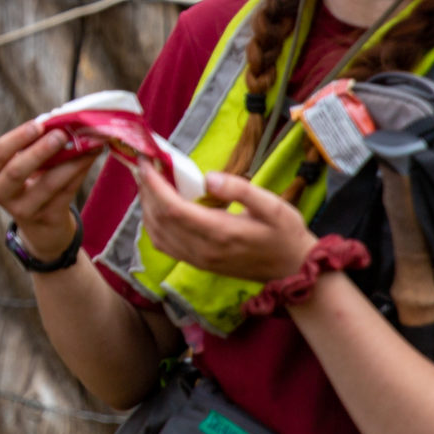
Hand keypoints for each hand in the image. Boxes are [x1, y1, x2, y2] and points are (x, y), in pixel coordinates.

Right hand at [0, 120, 101, 263]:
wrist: (41, 228)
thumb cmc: (32, 185)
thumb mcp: (25, 168)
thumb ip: (36, 147)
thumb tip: (63, 121)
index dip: (17, 138)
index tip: (38, 124)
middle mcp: (3, 193)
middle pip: (16, 172)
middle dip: (39, 151)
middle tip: (60, 134)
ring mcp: (24, 209)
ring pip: (49, 183)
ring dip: (71, 160)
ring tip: (88, 143)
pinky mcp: (48, 217)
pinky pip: (67, 191)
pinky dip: (81, 170)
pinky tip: (92, 155)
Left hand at [135, 163, 314, 281]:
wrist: (291, 270)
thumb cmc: (285, 234)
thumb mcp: (274, 206)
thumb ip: (241, 190)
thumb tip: (209, 177)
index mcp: (220, 232)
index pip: (173, 208)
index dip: (154, 185)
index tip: (146, 163)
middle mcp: (202, 249)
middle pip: (159, 219)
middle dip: (146, 191)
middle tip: (142, 166)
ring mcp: (197, 259)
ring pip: (156, 234)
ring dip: (147, 207)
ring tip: (147, 182)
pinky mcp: (196, 263)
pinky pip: (164, 245)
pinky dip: (153, 224)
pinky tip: (156, 207)